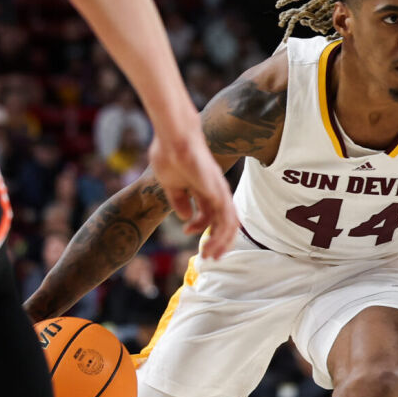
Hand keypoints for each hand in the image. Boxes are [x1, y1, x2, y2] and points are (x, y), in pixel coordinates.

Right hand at [148, 130, 237, 260]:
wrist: (173, 139)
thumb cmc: (169, 155)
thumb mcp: (171, 184)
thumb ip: (179, 201)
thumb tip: (186, 218)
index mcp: (203, 189)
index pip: (209, 214)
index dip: (199, 227)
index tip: (185, 232)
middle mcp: (215, 192)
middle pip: (224, 222)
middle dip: (217, 241)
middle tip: (208, 256)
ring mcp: (219, 192)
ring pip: (228, 225)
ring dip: (220, 243)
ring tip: (209, 256)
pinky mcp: (219, 193)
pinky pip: (226, 219)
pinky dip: (221, 236)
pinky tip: (210, 245)